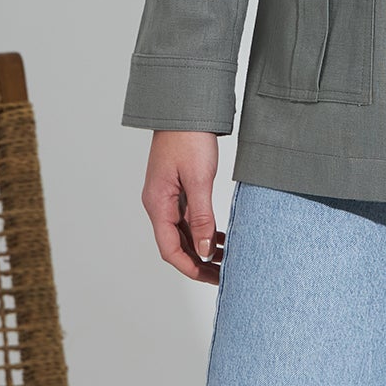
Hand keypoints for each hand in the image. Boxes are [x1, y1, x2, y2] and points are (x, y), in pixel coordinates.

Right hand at [142, 131, 225, 283]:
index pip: (169, 249)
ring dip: (202, 247)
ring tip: (227, 257)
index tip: (212, 278)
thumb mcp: (199, 180)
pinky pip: (187, 218)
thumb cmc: (189, 138)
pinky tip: (220, 235)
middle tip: (224, 275)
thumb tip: (203, 251)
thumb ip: (201, 217)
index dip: (190, 267)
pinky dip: (202, 230)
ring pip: (182, 233)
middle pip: (175, 244)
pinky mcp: (176, 188)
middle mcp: (158, 203)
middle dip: (198, 262)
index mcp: (158, 203)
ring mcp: (166, 196)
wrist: (185, 107)